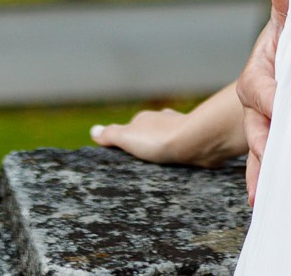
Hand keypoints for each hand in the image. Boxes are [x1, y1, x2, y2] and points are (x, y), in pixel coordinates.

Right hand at [89, 106, 219, 166]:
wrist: (196, 143)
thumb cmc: (160, 139)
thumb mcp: (127, 137)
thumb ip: (111, 134)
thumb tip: (93, 131)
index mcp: (147, 119)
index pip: (133, 129)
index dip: (128, 141)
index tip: (125, 156)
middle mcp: (165, 121)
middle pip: (153, 134)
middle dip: (149, 147)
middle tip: (142, 166)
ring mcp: (183, 132)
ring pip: (171, 142)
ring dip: (167, 153)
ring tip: (160, 171)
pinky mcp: (197, 144)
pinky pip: (186, 152)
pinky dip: (181, 159)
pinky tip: (179, 169)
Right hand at [237, 0, 287, 203]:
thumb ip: (288, 9)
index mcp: (258, 73)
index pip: (258, 88)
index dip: (269, 99)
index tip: (282, 107)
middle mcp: (258, 103)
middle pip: (255, 126)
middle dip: (262, 143)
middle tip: (271, 157)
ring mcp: (267, 124)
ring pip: (259, 149)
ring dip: (261, 171)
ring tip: (262, 196)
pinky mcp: (280, 139)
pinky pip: (271, 161)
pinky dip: (269, 179)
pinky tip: (269, 201)